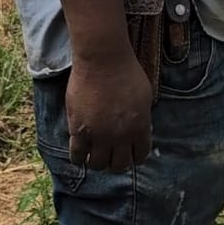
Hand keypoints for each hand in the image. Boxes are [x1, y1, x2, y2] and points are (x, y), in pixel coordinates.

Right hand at [66, 53, 152, 172]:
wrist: (102, 59)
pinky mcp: (78, 130)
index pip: (140, 155)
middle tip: (112, 155)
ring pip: (98, 164)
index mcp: (140, 127)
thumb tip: (139, 131)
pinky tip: (80, 154)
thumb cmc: (126, 71)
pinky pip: (77, 156)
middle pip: (119, 165)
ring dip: (98, 162)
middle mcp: (120, 136)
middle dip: (117, 162)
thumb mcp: (145, 96)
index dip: (135, 156)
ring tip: (96, 155)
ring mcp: (98, 135)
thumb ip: (142, 117)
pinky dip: (79, 158)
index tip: (130, 153)